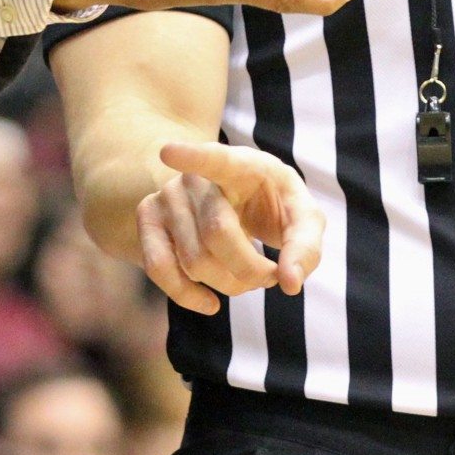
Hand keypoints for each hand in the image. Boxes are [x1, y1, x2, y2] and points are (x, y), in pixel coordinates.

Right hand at [134, 140, 324, 315]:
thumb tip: (289, 283)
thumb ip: (305, 246)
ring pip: (193, 260)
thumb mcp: (302, 217)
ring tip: (246, 278)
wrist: (237, 199)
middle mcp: (196, 177)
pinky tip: (209, 303)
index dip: (192, 155)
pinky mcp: (149, 220)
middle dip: (250, 270)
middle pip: (217, 232)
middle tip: (269, 276)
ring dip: (229, 285)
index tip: (168, 151)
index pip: (215, 158)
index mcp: (240, 165)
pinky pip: (158, 267)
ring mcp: (168, 197)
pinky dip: (186, 295)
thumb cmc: (273, 205)